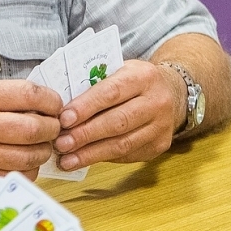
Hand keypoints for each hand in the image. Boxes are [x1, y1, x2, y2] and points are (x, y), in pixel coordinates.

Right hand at [0, 81, 62, 184]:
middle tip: (52, 128)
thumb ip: (1, 96)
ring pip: (31, 156)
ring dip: (42, 151)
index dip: (52, 100)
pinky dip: (27, 170)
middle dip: (52, 128)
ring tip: (38, 145)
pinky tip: (21, 162)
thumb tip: (41, 101)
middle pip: (37, 128)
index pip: (31, 94)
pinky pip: (17, 176)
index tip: (54, 105)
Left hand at [54, 59, 182, 170]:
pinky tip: (84, 160)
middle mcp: (157, 101)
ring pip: (122, 144)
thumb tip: (61, 110)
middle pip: (118, 122)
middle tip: (60, 144)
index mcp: (144, 76)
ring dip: (91, 154)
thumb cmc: (134, 82)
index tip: (63, 119)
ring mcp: (162, 125)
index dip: (86, 107)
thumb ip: (95, 84)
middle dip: (85, 135)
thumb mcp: (118, 71)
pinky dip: (103, 158)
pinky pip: (128, 155)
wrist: (170, 93)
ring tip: (67, 159)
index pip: (112, 92)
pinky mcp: (159, 145)